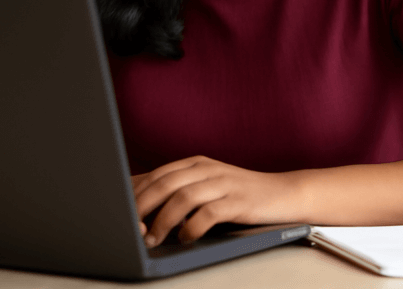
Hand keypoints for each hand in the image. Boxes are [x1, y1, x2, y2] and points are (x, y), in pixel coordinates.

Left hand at [131, 156, 300, 245]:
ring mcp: (224, 183)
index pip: (156, 175)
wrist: (284, 194)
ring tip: (153, 239)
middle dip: (142, 207)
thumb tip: (139, 204)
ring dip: (163, 220)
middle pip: (165, 183)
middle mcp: (207, 168)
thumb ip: (179, 190)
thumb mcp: (207, 186)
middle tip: (130, 229)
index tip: (119, 213)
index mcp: (195, 163)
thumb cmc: (239, 196)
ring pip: (183, 197)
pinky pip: (209, 213)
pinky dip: (192, 227)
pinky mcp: (239, 201)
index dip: (135, 194)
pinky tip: (185, 238)